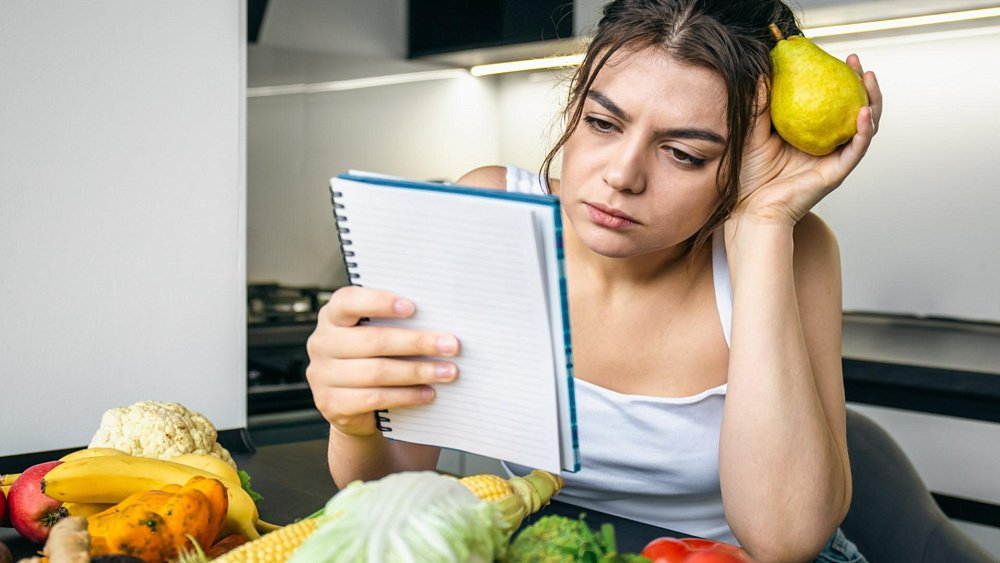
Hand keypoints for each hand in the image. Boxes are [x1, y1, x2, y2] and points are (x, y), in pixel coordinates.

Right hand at [305, 286, 459, 436]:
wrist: (353, 405)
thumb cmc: (372, 357)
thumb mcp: (376, 333)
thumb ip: (395, 323)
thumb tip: (439, 320)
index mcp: (332, 316)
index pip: (348, 302)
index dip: (379, 302)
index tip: (412, 307)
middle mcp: (322, 343)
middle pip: (373, 341)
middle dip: (417, 343)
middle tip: (451, 345)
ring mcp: (323, 375)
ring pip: (376, 372)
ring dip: (417, 371)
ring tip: (447, 371)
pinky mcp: (331, 404)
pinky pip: (374, 398)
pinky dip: (406, 396)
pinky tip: (427, 393)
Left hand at [737, 54, 882, 226]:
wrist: (750, 207)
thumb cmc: (749, 175)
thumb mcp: (754, 133)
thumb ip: (759, 106)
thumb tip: (761, 74)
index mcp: (810, 134)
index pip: (831, 103)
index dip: (838, 81)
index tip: (835, 57)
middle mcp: (827, 145)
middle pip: (854, 110)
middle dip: (861, 84)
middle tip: (856, 62)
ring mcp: (835, 158)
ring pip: (864, 128)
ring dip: (872, 102)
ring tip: (869, 79)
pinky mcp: (837, 173)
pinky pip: (857, 149)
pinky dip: (864, 131)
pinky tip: (864, 112)